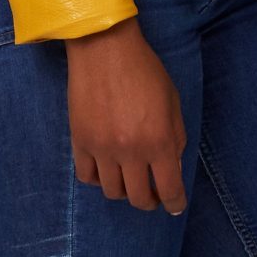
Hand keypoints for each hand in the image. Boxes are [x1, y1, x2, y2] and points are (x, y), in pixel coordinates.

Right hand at [66, 18, 187, 213]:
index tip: (174, 207)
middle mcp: (132, 151)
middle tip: (153, 197)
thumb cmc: (145, 70)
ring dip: (124, 191)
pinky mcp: (80, 143)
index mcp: (160, 140)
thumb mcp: (173, 101)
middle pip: (138, 197)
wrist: (105, 49)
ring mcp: (103, 150)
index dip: (174, 202)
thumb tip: (172, 164)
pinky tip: (106, 170)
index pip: (169, 187)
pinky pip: (87, 177)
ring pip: (112, 191)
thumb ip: (175, 136)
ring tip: (130, 181)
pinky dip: (98, 179)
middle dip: (149, 202)